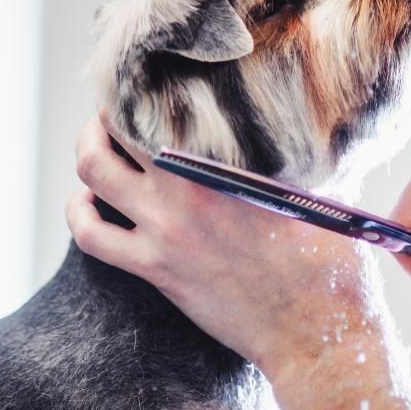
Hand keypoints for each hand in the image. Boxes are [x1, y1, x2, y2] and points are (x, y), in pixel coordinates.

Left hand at [67, 112, 410, 409]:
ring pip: (93, 174)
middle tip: (116, 105)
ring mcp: (165, 231)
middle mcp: (188, 190)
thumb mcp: (320, 190)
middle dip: (109, 111)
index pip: (168, 105)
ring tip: (96, 142)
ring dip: (88, 151)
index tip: (148, 78)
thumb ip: (296, 156)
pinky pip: (93, 236)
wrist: (316, 331)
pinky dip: (80, 213)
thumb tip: (297, 127)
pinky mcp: (156, 269)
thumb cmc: (330, 262)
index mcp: (229, 163)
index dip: (148, 84)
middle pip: (118, 128)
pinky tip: (88, 203)